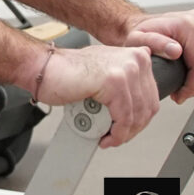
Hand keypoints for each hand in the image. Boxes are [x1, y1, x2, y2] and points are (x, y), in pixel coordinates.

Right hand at [37, 44, 158, 148]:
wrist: (41, 68)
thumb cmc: (66, 72)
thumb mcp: (104, 72)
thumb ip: (124, 82)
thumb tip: (137, 108)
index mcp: (134, 56)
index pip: (152, 95)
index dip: (140, 118)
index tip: (127, 127)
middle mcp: (134, 59)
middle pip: (148, 106)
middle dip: (133, 129)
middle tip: (118, 136)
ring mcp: (126, 69)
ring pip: (138, 115)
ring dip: (124, 134)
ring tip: (109, 138)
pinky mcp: (114, 82)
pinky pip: (124, 118)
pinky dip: (117, 134)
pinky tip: (106, 137)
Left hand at [121, 8, 193, 103]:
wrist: (140, 22)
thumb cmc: (138, 33)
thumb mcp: (138, 40)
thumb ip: (154, 44)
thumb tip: (176, 51)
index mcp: (187, 24)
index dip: (191, 86)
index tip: (179, 95)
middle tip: (180, 94)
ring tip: (183, 87)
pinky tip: (190, 76)